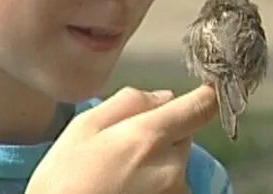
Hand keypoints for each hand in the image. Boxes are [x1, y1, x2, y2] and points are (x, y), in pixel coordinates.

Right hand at [25, 85, 217, 193]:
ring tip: (121, 175)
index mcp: (149, 137)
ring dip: (160, 163)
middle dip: (164, 134)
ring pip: (178, 163)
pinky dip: (157, 186)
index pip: (201, 107)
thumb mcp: (83, 127)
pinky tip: (127, 190)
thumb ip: (128, 102)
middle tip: (126, 147)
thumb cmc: (63, 180)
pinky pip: (174, 188)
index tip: (209, 88)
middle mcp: (171, 168)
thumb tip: (165, 96)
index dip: (208, 94)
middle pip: (185, 135)